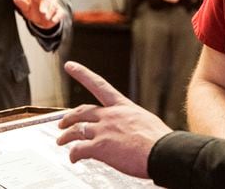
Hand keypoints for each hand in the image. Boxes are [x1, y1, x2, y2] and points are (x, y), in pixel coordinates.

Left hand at [13, 0, 64, 29]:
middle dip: (45, 6)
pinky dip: (57, 17)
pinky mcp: (59, 11)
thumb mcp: (26, 8)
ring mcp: (54, 4)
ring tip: (45, 17)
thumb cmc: (33, 10)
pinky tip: (53, 20)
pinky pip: (59, 13)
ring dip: (49, 12)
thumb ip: (22, 3)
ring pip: (53, 7)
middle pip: (47, 0)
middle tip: (42, 12)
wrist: (43, 19)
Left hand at [56, 61, 172, 177]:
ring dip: (65, 137)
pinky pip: (78, 150)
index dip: (82, 74)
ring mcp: (104, 130)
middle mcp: (110, 115)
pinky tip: (74, 158)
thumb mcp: (146, 122)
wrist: (163, 152)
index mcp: (123, 107)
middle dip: (69, 117)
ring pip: (76, 130)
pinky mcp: (99, 147)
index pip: (99, 85)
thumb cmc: (160, 140)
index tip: (71, 66)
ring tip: (61, 141)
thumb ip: (132, 123)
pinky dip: (73, 155)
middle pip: (82, 112)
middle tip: (62, 123)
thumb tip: (131, 130)